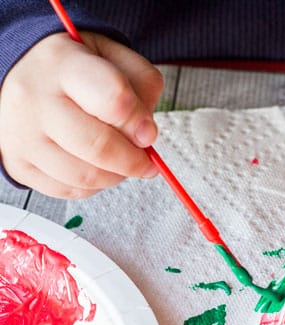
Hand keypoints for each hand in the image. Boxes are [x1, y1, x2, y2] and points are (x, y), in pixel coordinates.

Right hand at [0, 32, 162, 197]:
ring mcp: (22, 136)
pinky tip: (95, 167)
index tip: (149, 133)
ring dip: (115, 176)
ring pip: (84, 176)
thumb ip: (142, 86)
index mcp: (64, 64)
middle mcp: (36, 100)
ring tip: (120, 162)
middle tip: (144, 161)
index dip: (140, 123)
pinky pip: (68, 190)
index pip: (114, 100)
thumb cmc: (70, 69)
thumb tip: (146, 134)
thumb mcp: (113, 57)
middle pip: (99, 147)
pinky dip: (93, 186)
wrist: (18, 74)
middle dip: (133, 161)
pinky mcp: (19, 164)